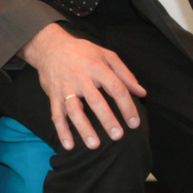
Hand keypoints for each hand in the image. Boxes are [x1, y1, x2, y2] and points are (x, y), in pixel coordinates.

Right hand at [18, 23, 145, 151]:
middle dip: (107, 119)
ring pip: (74, 110)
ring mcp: (65, 87)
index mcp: (97, 67)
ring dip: (83, 128)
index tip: (134, 123)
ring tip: (94, 145)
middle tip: (117, 136)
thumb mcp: (106, 55)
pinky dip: (62, 130)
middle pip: (95, 100)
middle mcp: (81, 78)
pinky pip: (57, 115)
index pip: (116, 88)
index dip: (127, 106)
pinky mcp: (53, 95)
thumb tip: (142, 93)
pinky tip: (69, 145)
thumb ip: (125, 74)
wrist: (50, 46)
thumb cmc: (82, 52)